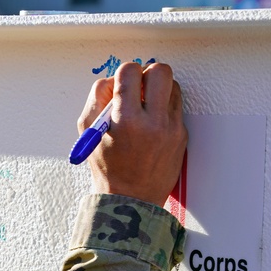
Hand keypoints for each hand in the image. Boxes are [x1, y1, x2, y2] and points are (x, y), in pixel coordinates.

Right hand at [78, 62, 187, 206]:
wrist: (131, 198)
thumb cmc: (108, 168)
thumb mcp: (88, 133)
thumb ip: (97, 99)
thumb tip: (113, 80)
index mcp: (126, 120)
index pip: (130, 72)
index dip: (124, 73)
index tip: (122, 83)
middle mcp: (153, 122)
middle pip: (160, 71)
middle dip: (147, 73)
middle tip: (139, 86)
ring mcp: (172, 128)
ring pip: (173, 85)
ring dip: (158, 89)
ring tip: (146, 104)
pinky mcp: (182, 134)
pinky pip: (177, 105)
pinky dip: (164, 106)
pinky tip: (153, 120)